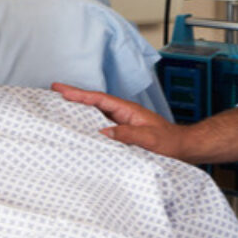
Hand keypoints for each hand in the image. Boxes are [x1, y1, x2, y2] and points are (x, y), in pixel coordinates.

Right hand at [51, 83, 186, 158]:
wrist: (183, 148)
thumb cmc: (170, 142)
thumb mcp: (150, 139)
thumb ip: (127, 135)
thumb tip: (103, 132)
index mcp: (128, 110)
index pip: (99, 99)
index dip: (79, 94)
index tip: (62, 90)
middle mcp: (123, 114)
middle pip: (94, 103)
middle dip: (74, 97)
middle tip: (54, 92)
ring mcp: (123, 123)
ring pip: (96, 114)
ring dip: (79, 110)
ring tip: (60, 108)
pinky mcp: (123, 133)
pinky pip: (101, 126)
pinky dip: (88, 124)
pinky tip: (80, 128)